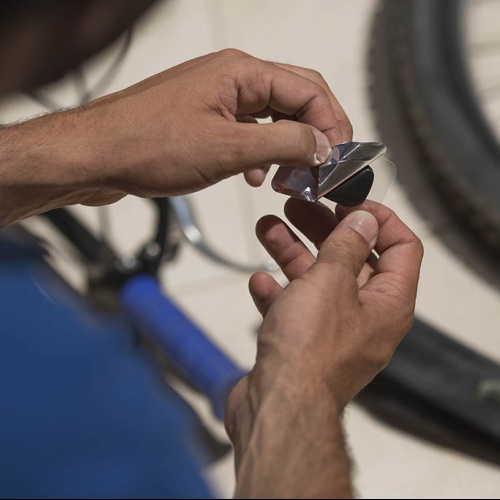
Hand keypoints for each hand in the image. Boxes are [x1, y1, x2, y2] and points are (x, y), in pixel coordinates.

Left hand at [85, 48, 351, 195]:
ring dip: (290, 147)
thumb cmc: (147, 146)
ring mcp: (218, 99)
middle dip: (316, 135)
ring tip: (293, 178)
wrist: (96, 157)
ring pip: (273, 118)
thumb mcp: (229, 149)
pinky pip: (249, 133)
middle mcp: (233, 78)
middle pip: (296, 99)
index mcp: (242, 72)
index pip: (310, 89)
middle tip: (326, 168)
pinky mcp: (205, 121)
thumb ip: (285, 144)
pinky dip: (262, 154)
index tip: (343, 160)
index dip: (334, 125)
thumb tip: (325, 146)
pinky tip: (257, 176)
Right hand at [225, 199, 422, 497]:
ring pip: (317, 281)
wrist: (277, 407)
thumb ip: (347, 246)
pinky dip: (278, 292)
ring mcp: (333, 333)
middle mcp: (366, 317)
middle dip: (323, 229)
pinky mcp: (304, 345)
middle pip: (352, 259)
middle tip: (297, 206)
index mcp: (388, 303)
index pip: (402, 247)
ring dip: (293, 253)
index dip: (380, 218)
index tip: (348, 200)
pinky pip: (294, 310)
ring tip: (267, 227)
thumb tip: (365, 219)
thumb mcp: (330, 281)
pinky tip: (258, 280)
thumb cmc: (308, 347)